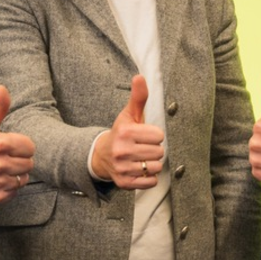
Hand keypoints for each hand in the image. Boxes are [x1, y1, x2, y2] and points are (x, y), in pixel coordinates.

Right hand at [0, 85, 34, 206]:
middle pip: (28, 164)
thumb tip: (3, 89)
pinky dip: (8, 187)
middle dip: (19, 159)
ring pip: (22, 179)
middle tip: (5, 157)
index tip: (12, 145)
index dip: (22, 145)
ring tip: (1, 168)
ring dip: (14, 174)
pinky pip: (13, 193)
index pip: (29, 147)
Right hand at [91, 74, 165, 188]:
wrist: (101, 155)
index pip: (159, 136)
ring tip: (141, 158)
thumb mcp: (129, 114)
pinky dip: (149, 177)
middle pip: (159, 152)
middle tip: (142, 148)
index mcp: (125, 132)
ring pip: (156, 167)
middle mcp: (122, 150)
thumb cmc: (121, 133)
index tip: (144, 136)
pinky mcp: (124, 182)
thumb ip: (138, 97)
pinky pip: (150, 182)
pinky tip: (139, 169)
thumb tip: (140, 76)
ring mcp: (122, 168)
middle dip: (154, 150)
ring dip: (152, 164)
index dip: (154, 135)